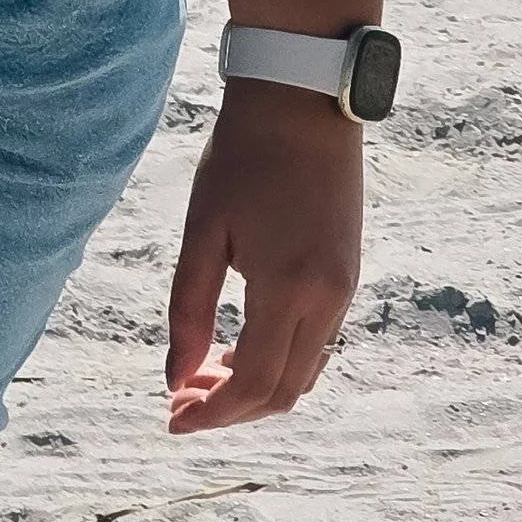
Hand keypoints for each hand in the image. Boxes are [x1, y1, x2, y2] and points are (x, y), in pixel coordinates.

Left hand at [163, 79, 361, 432]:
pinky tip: (237, 346)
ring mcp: (345, 289)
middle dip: (231, 409)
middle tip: (180, 401)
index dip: (213, 413)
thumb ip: (188, 309)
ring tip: (201, 376)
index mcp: (290, 289)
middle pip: (284, 391)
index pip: (255, 384)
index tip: (172, 419)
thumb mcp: (203, 231)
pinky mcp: (348, 274)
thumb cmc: (243, 157)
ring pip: (304, 372)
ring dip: (255, 387)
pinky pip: (317, 343)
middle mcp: (328, 299)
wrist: (301, 102)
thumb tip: (177, 376)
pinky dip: (279, 359)